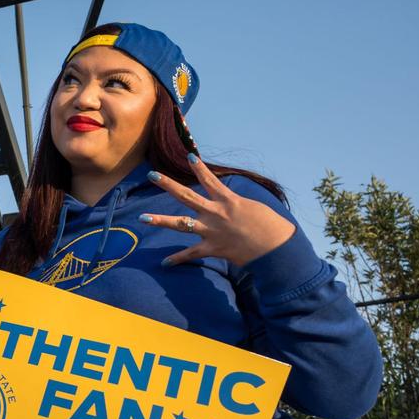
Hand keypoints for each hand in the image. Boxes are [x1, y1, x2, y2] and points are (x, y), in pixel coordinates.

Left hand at [140, 154, 295, 266]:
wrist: (276, 248)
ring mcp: (211, 231)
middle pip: (186, 196)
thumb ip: (235, 203)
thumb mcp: (253, 207)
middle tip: (152, 175)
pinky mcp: (212, 248)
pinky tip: (164, 263)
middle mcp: (215, 213)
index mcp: (228, 201)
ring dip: (160, 220)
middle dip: (168, 184)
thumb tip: (228, 202)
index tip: (189, 156)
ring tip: (142, 218)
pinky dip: (178, 259)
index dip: (199, 168)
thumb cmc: (270, 226)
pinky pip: (190, 254)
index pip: (210, 180)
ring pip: (180, 223)